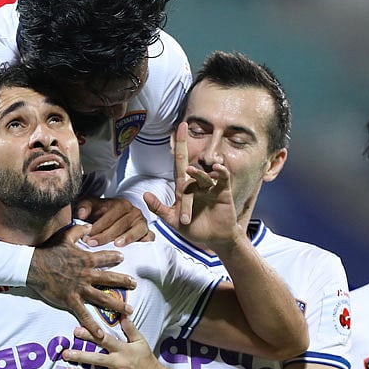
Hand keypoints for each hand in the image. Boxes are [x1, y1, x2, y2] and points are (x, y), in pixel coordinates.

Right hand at [28, 224, 135, 337]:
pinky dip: (92, 326)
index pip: (105, 257)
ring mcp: (80, 289)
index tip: (123, 257)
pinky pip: (84, 315)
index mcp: (86, 259)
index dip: (115, 257)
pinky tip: (101, 335)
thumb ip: (78, 230)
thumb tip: (88, 225)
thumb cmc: (48, 251)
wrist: (33, 266)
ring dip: (117, 305)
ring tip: (129, 311)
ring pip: (102, 298)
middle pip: (110, 279)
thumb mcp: (65, 237)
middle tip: (134, 285)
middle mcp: (86, 275)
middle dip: (124, 282)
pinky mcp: (71, 300)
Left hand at [61, 315, 167, 368]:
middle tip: (65, 354)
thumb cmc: (147, 361)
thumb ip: (130, 328)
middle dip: (80, 356)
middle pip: (97, 359)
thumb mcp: (141, 341)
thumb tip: (122, 313)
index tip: (76, 331)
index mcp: (124, 350)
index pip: (104, 340)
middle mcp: (120, 363)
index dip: (90, 335)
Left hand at [74, 197, 152, 246]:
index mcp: (120, 204)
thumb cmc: (104, 214)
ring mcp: (142, 222)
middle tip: (92, 243)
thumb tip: (81, 214)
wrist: (121, 218)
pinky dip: (144, 242)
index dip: (97, 226)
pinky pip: (149, 237)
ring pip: (135, 230)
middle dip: (105, 235)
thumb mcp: (93, 207)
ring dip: (126, 238)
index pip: (109, 216)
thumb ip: (84, 207)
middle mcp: (133, 212)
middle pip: (120, 224)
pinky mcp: (148, 232)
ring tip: (116, 245)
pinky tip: (135, 249)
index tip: (86, 236)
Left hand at [143, 122, 239, 251]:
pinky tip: (217, 169)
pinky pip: (222, 179)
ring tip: (190, 173)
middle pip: (189, 161)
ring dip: (197, 173)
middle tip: (183, 127)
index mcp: (184, 189)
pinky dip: (220, 173)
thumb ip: (159, 208)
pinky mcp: (223, 193)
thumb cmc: (194, 229)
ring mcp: (210, 188)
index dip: (176, 148)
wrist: (214, 240)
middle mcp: (196, 184)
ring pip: (203, 175)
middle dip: (184, 144)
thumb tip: (145, 195)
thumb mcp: (172, 221)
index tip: (175, 130)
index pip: (178, 164)